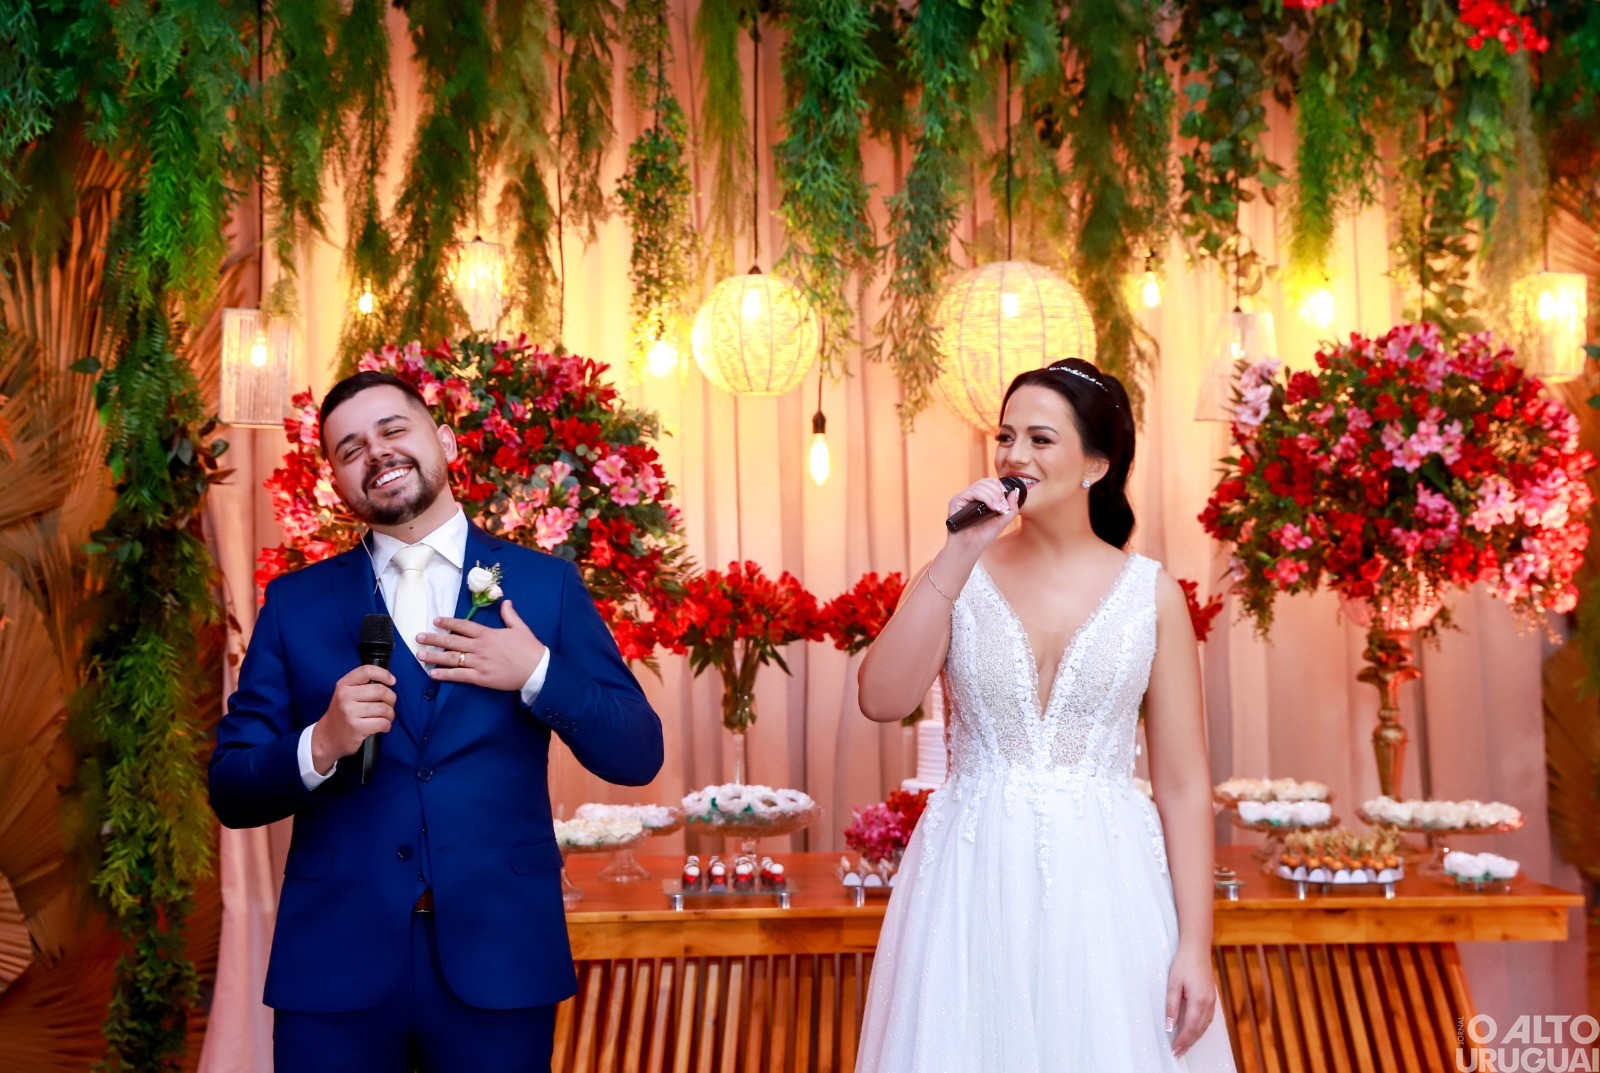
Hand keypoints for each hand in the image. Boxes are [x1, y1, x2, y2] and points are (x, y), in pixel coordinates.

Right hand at [311, 665, 396, 773]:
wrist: (327, 736)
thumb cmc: (342, 714)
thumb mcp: (345, 693)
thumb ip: (362, 684)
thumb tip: (389, 680)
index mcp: (344, 685)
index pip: (367, 671)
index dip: (384, 674)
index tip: (392, 681)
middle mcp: (345, 696)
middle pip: (380, 690)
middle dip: (391, 698)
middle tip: (389, 704)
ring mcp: (350, 712)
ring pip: (384, 708)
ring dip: (390, 714)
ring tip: (385, 717)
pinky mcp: (356, 728)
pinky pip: (382, 723)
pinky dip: (387, 725)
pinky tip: (382, 726)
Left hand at [416, 598, 547, 691]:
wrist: (537, 669)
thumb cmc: (529, 648)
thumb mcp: (520, 628)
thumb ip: (510, 615)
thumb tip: (505, 602)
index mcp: (488, 634)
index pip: (463, 626)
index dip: (448, 623)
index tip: (436, 621)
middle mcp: (480, 647)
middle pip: (452, 641)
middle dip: (434, 639)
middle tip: (418, 637)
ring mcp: (479, 663)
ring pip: (452, 658)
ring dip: (434, 656)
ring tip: (420, 655)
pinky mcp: (481, 677)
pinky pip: (459, 675)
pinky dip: (445, 675)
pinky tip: (433, 674)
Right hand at [945, 477, 1019, 548]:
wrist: (970, 548)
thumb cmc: (982, 537)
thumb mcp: (1002, 521)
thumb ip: (1011, 507)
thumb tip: (1015, 492)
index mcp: (979, 499)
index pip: (989, 482)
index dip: (999, 486)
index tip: (1005, 499)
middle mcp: (970, 496)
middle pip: (986, 482)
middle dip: (999, 492)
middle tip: (1002, 506)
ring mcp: (963, 498)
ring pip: (981, 486)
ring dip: (994, 496)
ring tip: (997, 509)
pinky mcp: (956, 501)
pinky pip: (973, 492)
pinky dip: (986, 498)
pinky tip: (991, 507)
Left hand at [1166, 944, 1217, 1057]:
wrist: (1197, 949)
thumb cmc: (1184, 964)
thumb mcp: (1173, 984)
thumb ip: (1171, 1006)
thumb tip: (1170, 1026)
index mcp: (1198, 1001)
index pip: (1190, 1027)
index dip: (1183, 1040)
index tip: (1175, 1050)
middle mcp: (1208, 1003)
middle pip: (1199, 1030)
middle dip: (1188, 1043)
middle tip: (1179, 1053)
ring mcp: (1212, 1001)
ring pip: (1205, 1026)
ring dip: (1195, 1037)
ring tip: (1185, 1045)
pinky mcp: (1212, 997)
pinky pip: (1208, 1019)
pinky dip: (1201, 1028)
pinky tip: (1195, 1030)